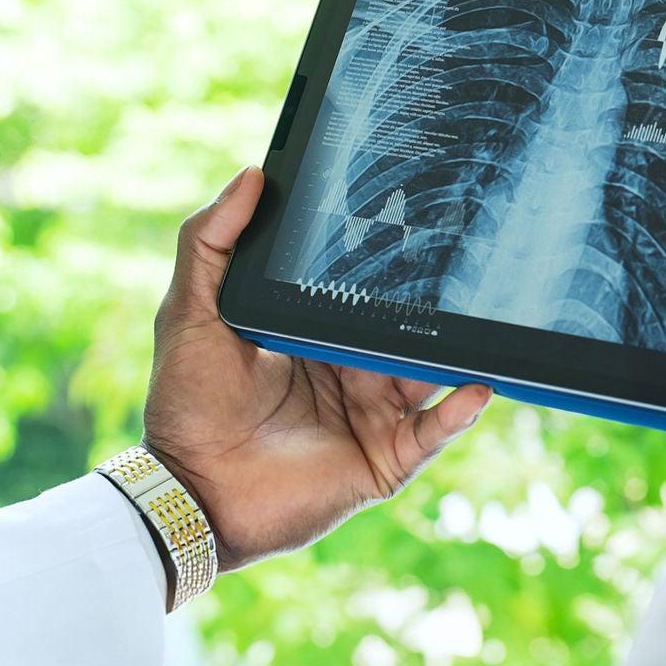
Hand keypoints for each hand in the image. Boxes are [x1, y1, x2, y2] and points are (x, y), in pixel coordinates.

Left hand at [144, 167, 491, 575]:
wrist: (191, 492)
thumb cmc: (185, 405)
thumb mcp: (190, 311)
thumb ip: (210, 242)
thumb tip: (252, 174)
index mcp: (310, 332)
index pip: (358, 287)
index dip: (382, 254)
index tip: (411, 206)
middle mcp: (348, 370)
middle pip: (402, 325)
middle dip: (430, 297)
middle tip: (464, 253)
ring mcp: (370, 414)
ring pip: (426, 372)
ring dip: (451, 346)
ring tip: (479, 311)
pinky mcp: (383, 459)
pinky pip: (432, 432)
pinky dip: (457, 411)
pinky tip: (474, 385)